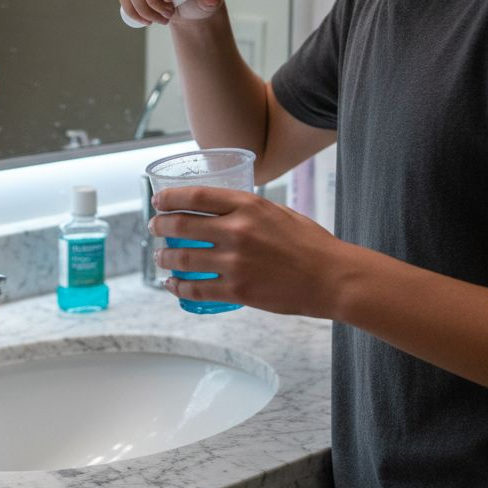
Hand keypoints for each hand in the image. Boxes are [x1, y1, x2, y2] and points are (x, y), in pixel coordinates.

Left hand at [148, 186, 346, 317]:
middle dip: (160, 226)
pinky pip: (196, 288)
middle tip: (154, 228)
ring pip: (183, 258)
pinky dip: (178, 286)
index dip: (170, 198)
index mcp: (249, 206)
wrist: (332, 278)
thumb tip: (220, 212)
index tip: (158, 201)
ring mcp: (235, 262)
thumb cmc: (311, 244)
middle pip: (182, 225)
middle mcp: (238, 231)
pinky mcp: (238, 289)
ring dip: (165, 258)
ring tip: (160, 257)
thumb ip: (248, 211)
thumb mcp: (279, 212)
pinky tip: (172, 285)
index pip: (196, 197)